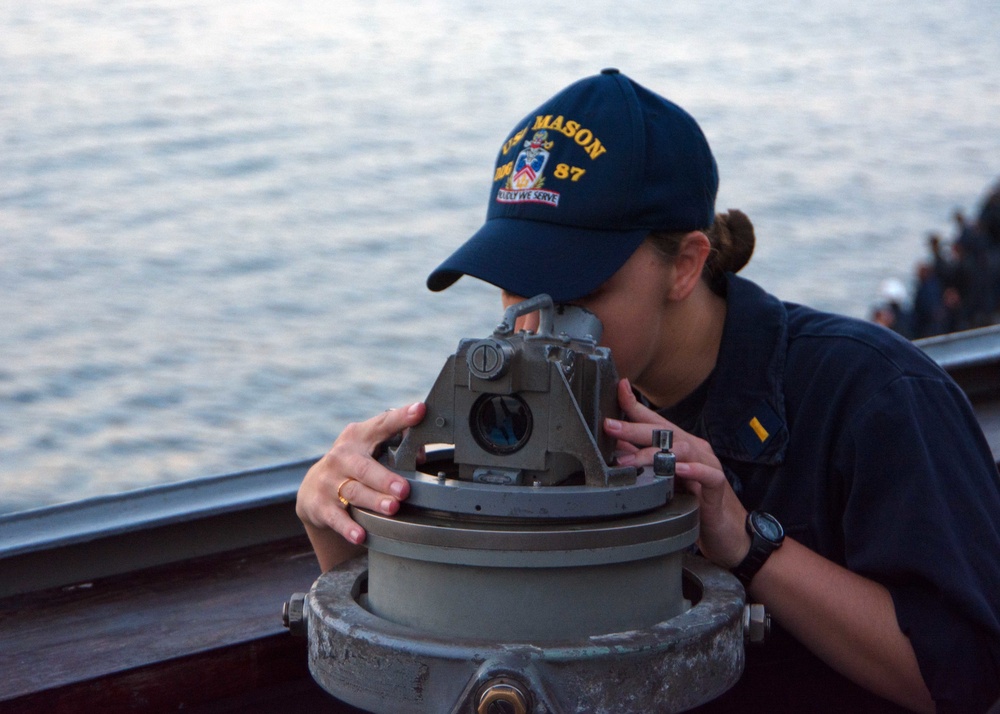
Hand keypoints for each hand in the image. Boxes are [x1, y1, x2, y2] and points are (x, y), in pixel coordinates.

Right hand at [296, 403, 424, 552]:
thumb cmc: (355, 464)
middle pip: (365, 467)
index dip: (402, 418)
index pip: (383, 424)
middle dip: (385, 479)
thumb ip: (396, 447)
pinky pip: (336, 518)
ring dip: (373, 501)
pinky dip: (348, 527)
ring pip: (354, 492)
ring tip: (392, 508)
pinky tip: (360, 535)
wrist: (315, 488)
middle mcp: (341, 456)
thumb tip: (420, 455)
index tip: (420, 411)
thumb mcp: (371, 449)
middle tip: (404, 490)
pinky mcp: (320, 505)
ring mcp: (328, 481)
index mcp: (359, 436)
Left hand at [603, 379, 749, 567]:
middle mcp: (694, 449)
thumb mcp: (663, 479)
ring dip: (654, 453)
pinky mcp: (717, 487)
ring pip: (682, 449)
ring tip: (631, 460)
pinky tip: (678, 469)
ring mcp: (707, 465)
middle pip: (664, 432)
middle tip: (610, 427)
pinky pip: (707, 474)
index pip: (655, 421)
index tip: (619, 388)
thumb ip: (642, 462)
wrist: (727, 531)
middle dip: (635, 428)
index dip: (636, 405)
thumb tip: (615, 448)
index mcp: (679, 445)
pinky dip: (693, 470)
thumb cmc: (693, 501)